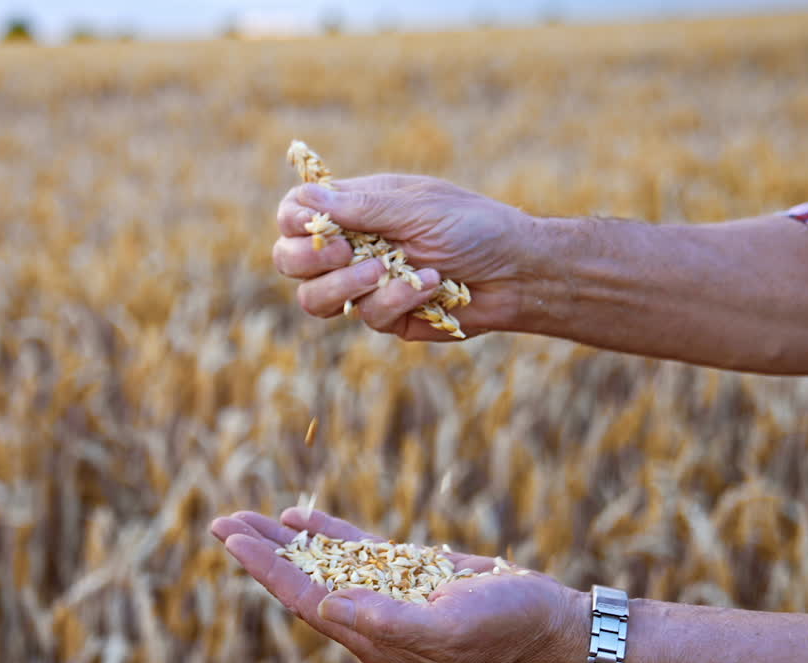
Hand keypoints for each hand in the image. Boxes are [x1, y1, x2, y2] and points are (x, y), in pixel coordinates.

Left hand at [209, 507, 586, 662]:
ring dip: (283, 540)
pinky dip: (324, 533)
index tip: (231, 539)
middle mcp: (371, 618)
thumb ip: (388, 622)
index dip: (265, 569)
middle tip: (221, 521)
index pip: (304, 599)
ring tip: (246, 516)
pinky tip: (299, 517)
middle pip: (301, 581)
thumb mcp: (449, 629)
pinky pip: (354, 551)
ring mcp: (386, 593)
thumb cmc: (506, 628)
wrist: (548, 620)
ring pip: (321, 563)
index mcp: (373, 638)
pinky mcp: (406, 572)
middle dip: (260, 552)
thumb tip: (330, 607)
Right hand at [273, 175, 545, 339]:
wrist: (518, 272)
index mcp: (354, 209)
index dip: (293, 222)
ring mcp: (364, 285)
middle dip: (308, 260)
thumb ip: (360, 208)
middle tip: (342, 252)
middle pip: (290, 261)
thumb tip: (305, 200)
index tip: (315, 228)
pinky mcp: (385, 316)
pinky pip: (367, 316)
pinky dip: (397, 299)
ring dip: (345, 285)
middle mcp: (352, 247)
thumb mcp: (416, 207)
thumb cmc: (473, 226)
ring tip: (384, 271)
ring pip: (315, 299)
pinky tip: (431, 285)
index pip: (295, 214)